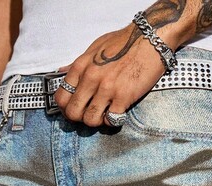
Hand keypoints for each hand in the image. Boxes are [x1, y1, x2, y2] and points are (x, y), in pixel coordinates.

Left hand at [53, 24, 168, 127]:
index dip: (66, 107)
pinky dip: (113, 120)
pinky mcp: (123, 97)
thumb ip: (78, 63)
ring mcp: (107, 88)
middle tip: (89, 113)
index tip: (75, 107)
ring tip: (104, 113)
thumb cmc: (124, 42)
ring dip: (96, 121)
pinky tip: (117, 112)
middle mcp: (91, 78)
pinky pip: (111, 120)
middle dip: (79, 118)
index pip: (61, 97)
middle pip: (73, 112)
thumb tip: (62, 72)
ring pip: (90, 120)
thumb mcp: (95, 48)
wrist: (150, 39)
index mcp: (81, 66)